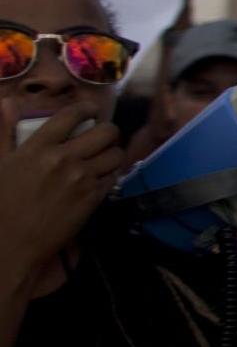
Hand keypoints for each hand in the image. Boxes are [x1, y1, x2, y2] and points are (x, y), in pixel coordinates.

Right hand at [0, 97, 124, 294]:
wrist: (11, 242)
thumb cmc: (0, 203)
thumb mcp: (0, 163)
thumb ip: (5, 132)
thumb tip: (6, 103)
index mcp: (39, 147)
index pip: (72, 115)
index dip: (86, 109)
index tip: (90, 112)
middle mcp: (64, 158)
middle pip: (106, 132)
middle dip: (107, 131)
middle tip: (101, 137)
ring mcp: (81, 178)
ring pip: (115, 154)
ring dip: (111, 154)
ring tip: (102, 158)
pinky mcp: (92, 198)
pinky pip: (113, 178)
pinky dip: (109, 175)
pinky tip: (98, 178)